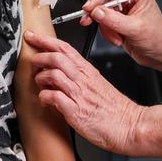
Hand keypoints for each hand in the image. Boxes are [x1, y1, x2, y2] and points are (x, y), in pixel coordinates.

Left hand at [24, 30, 144, 154]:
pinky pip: (55, 98)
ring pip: (54, 74)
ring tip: (40, 84)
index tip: (32, 36)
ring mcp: (79, 94)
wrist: (129, 125)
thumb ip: (78, 76)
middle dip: (39, 57)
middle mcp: (83, 79)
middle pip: (57, 57)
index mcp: (87, 71)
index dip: (45, 40)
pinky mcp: (76, 111)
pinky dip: (45, 97)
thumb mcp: (96, 84)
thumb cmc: (114, 108)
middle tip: (33, 62)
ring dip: (41, 78)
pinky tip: (45, 100)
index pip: (64, 48)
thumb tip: (58, 72)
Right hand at [80, 0, 161, 67]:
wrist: (161, 54)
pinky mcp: (118, 20)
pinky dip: (107, 33)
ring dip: (106, 27)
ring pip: (101, 12)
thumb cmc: (158, 38)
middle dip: (98, 13)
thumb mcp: (135, 28)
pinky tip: (118, 39)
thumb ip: (113, 20)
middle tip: (89, 20)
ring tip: (117, 37)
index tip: (89, 7)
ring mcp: (123, 9)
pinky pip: (103, 22)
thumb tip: (97, 12)